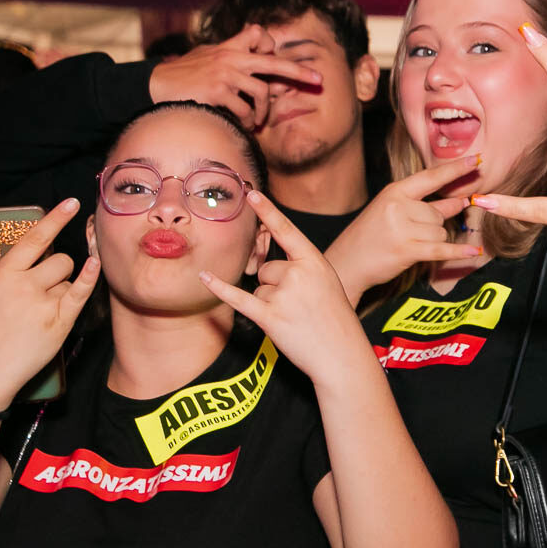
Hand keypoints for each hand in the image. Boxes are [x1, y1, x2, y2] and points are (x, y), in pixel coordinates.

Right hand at [0, 199, 100, 410]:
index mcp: (1, 277)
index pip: (34, 239)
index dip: (55, 218)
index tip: (70, 204)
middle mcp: (25, 287)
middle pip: (57, 259)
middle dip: (54, 265)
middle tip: (42, 280)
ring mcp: (45, 306)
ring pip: (67, 278)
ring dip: (61, 284)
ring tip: (45, 300)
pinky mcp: (60, 324)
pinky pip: (80, 294)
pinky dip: (88, 278)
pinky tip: (93, 265)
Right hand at [149, 25, 321, 129]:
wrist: (153, 86)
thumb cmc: (181, 75)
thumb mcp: (205, 56)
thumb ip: (228, 53)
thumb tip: (250, 50)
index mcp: (228, 48)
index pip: (258, 35)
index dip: (271, 47)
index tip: (280, 60)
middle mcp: (230, 58)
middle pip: (273, 61)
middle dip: (299, 72)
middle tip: (319, 81)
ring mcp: (224, 75)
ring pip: (261, 92)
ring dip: (263, 111)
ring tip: (257, 121)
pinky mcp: (217, 93)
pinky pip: (244, 110)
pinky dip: (247, 121)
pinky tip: (243, 125)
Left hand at [200, 192, 367, 378]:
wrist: (341, 354)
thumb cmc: (335, 319)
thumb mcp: (326, 282)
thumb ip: (302, 268)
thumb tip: (268, 268)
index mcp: (314, 261)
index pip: (286, 231)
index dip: (268, 211)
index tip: (251, 193)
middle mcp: (298, 274)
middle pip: (266, 269)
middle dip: (275, 286)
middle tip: (299, 306)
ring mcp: (284, 295)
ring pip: (258, 288)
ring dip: (269, 304)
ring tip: (294, 319)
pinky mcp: (270, 317)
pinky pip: (239, 298)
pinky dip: (220, 288)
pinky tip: (205, 277)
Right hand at [325, 156, 482, 302]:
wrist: (346, 264)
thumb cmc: (370, 237)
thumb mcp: (393, 212)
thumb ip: (428, 205)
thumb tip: (462, 199)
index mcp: (394, 192)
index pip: (430, 177)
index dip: (454, 169)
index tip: (475, 160)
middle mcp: (398, 206)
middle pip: (439, 214)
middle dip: (432, 226)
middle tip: (408, 235)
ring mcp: (402, 228)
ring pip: (440, 232)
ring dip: (432, 242)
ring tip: (407, 245)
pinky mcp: (406, 250)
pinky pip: (440, 249)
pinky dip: (458, 253)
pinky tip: (472, 252)